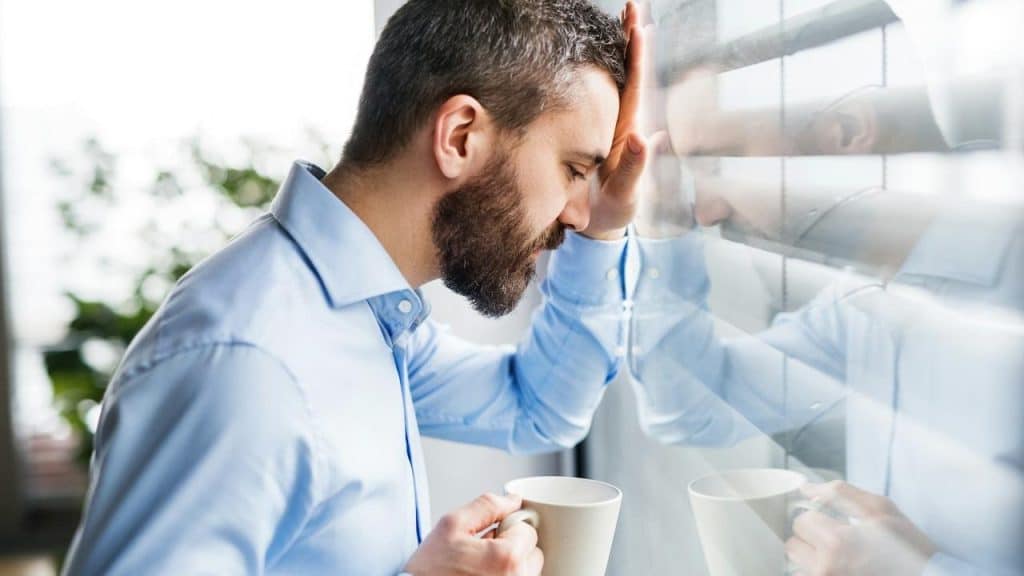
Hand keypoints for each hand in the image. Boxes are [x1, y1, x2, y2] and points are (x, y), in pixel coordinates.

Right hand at [404, 493, 542, 575]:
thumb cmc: (430, 570)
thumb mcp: (452, 524)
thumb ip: (487, 506)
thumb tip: (513, 500)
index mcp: (507, 558)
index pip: (528, 529)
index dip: (506, 527)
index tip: (488, 535)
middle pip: (533, 551)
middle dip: (513, 546)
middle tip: (484, 551)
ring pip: (528, 569)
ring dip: (511, 564)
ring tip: (482, 567)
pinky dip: (507, 575)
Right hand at [583, 1, 650, 239]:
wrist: (596, 225)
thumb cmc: (614, 209)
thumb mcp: (627, 191)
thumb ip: (636, 167)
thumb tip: (647, 137)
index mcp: (627, 129)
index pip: (635, 86)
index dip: (637, 57)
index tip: (639, 26)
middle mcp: (618, 121)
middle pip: (625, 74)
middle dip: (628, 40)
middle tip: (631, 6)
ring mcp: (603, 125)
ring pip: (609, 80)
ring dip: (613, 49)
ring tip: (618, 17)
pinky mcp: (587, 132)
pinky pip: (590, 97)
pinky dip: (589, 72)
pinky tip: (585, 53)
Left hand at [786, 481, 937, 575]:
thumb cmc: (907, 546)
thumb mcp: (879, 509)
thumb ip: (838, 493)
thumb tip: (806, 488)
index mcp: (837, 543)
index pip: (801, 521)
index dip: (816, 517)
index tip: (833, 522)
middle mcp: (825, 569)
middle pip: (793, 544)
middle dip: (810, 537)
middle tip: (835, 538)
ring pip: (797, 564)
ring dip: (811, 557)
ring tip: (838, 556)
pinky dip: (817, 572)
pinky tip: (840, 568)